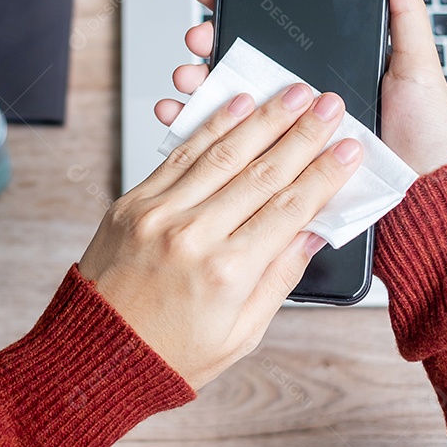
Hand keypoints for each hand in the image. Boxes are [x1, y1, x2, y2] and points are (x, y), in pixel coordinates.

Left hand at [79, 86, 361, 388]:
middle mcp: (192, 236)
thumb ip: (278, 278)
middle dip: (301, 134)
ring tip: (292, 93)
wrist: (95, 353)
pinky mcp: (132, 203)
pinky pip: (178, 157)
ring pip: (221, 155)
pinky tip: (235, 106)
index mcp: (226, 273)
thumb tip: (312, 232)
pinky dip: (209, 128)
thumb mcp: (240, 333)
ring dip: (261, 119)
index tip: (350, 150)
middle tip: (329, 106)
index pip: (290, 210)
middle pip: (261, 173)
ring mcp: (158, 214)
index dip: (324, 175)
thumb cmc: (168, 353)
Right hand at [157, 0, 446, 175]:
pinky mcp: (271, 162)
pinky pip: (225, 145)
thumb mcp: (415, 66)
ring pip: (223, 98)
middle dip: (205, 41)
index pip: (268, 27)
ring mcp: (280, 127)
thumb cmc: (421, 132)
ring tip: (188, 76)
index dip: (232, 3)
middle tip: (199, 37)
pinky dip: (193, 128)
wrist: (424, 192)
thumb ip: (404, 16)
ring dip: (193, 81)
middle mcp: (294, 94)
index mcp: (318, 67)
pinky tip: (178, 114)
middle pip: (235, 59)